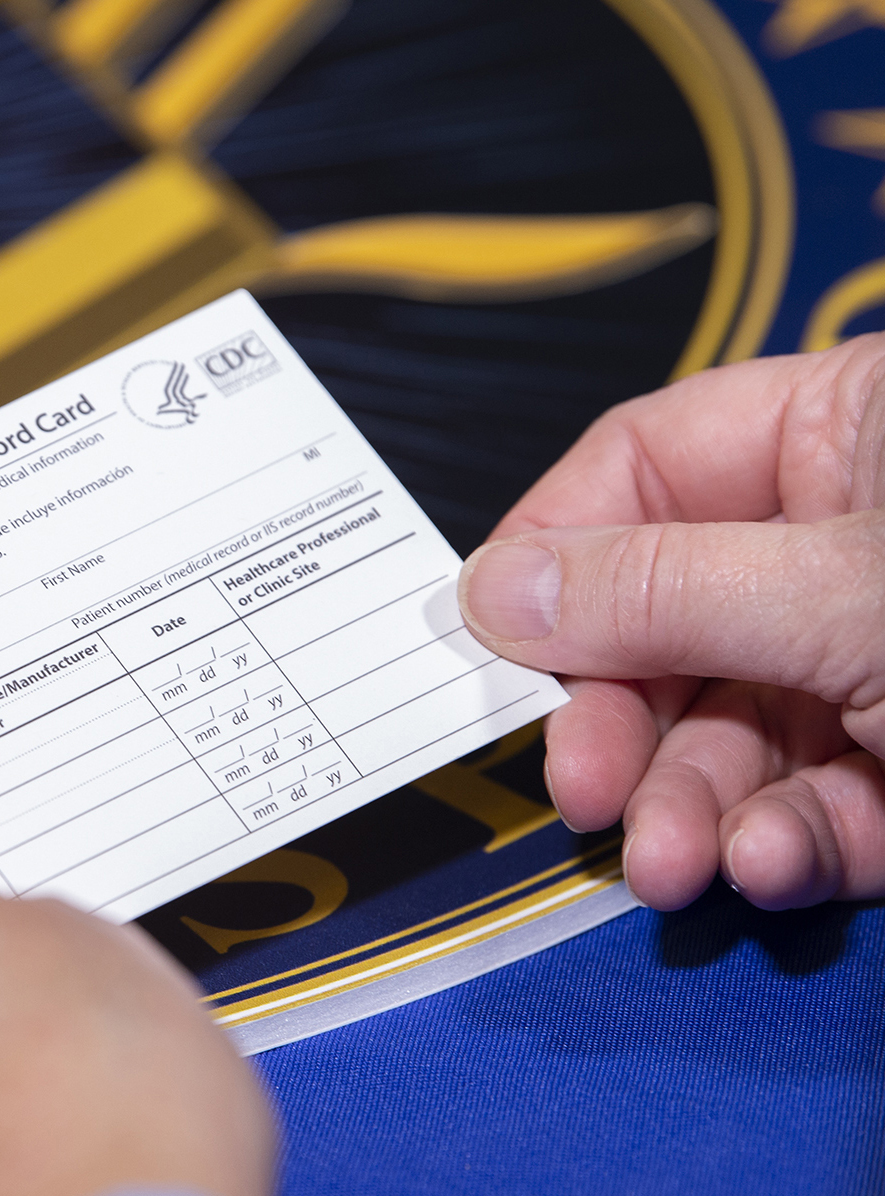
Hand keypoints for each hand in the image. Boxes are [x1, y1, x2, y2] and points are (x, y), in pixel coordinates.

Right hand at [456, 334, 884, 911]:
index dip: (554, 552)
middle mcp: (842, 543)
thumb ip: (661, 591)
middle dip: (625, 725)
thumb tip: (494, 589)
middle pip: (668, 625)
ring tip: (675, 865)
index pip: (643, 468)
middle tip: (583, 787)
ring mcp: (873, 660)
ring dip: (691, 810)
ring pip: (731, 735)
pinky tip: (770, 866)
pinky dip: (784, 846)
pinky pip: (813, 806)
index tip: (487, 638)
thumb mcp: (846, 591)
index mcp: (839, 435)